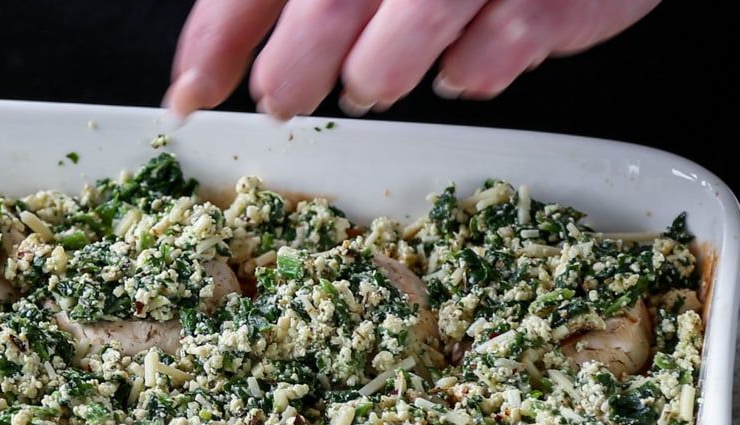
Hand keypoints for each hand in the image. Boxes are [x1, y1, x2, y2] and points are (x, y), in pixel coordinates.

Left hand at [164, 0, 661, 118]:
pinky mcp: (551, 0)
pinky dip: (470, 71)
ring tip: (376, 77)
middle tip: (284, 99)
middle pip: (327, 4)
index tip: (188, 100)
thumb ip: (263, 6)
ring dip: (378, 74)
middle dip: (293, 71)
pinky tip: (462, 63)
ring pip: (406, 34)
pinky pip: (496, 52)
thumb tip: (197, 78)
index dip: (214, 43)